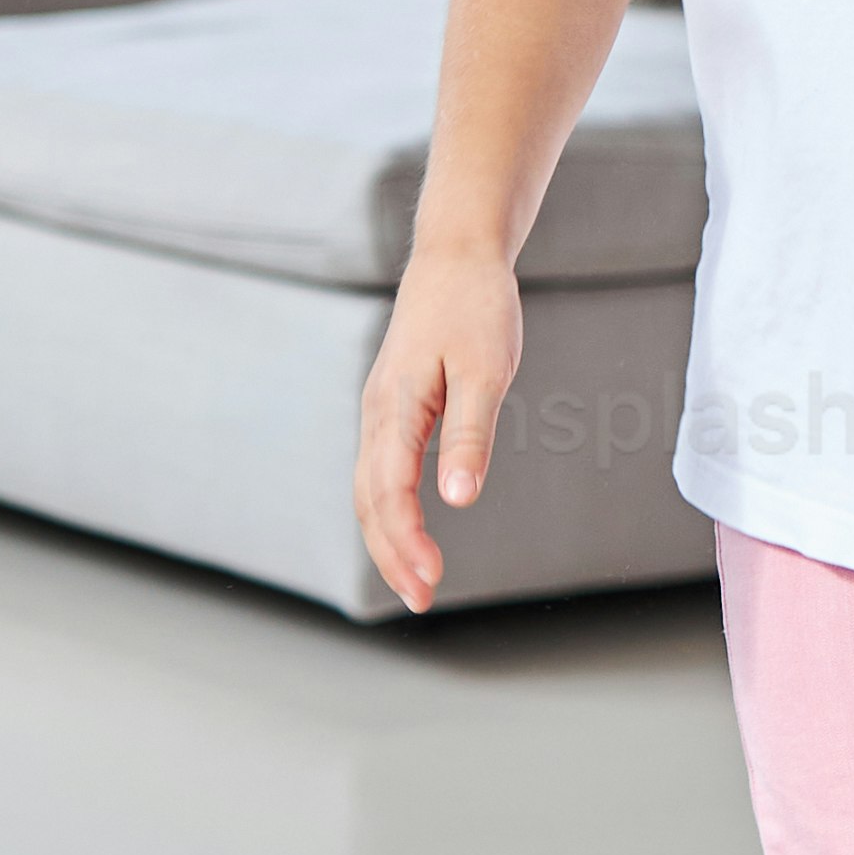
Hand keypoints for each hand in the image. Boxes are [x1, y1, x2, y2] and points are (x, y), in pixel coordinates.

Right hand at [357, 240, 523, 613]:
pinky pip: (378, 468)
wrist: (456, 254)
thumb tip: (458, 499)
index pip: (390, 493)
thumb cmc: (476, 307)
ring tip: (417, 578)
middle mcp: (377, 414)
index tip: (430, 581)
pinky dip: (386, 508)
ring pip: (368, 488)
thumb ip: (470, 435)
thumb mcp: (485, 371)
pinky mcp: (391, 405)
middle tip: (422, 601)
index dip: (406, 542)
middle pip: (369, 501)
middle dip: (391, 554)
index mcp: (397, 408)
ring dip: (387, 537)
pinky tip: (408, 528)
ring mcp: (379, 409)